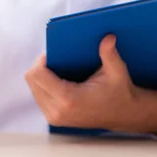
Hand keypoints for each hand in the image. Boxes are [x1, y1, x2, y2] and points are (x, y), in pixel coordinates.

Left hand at [25, 35, 156, 135]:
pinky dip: (45, 85)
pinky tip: (59, 80)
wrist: (124, 114)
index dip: (42, 60)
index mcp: (68, 99)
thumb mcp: (117, 71)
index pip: (37, 74)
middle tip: (57, 59)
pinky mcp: (54, 119)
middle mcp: (57, 111)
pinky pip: (39, 96)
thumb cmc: (120, 92)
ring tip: (59, 69)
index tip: (54, 53)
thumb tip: (108, 37)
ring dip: (41, 76)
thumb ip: (110, 54)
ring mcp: (54, 117)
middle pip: (32, 80)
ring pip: (33, 88)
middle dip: (41, 66)